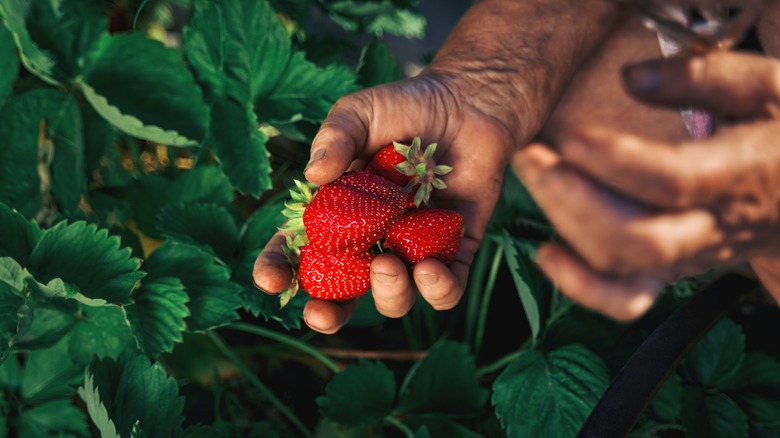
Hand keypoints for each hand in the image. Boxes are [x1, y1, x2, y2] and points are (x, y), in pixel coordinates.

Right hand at [254, 74, 516, 332]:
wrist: (469, 102)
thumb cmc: (406, 106)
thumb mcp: (360, 112)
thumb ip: (335, 138)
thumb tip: (313, 174)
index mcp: (337, 213)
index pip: (299, 250)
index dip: (279, 269)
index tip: (271, 279)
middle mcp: (371, 240)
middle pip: (343, 293)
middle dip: (327, 313)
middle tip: (320, 315)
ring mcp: (412, 250)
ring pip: (394, 297)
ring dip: (387, 293)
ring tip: (389, 264)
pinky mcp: (455, 252)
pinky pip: (446, 289)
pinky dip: (437, 289)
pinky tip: (430, 268)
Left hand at [513, 50, 779, 320]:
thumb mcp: (767, 87)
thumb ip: (702, 77)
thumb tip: (631, 77)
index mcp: (741, 176)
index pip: (672, 182)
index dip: (614, 164)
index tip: (569, 136)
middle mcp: (713, 228)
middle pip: (637, 238)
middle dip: (571, 200)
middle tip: (533, 156)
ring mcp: (689, 256)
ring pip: (623, 267)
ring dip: (565, 226)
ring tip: (534, 176)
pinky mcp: (670, 270)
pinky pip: (625, 299)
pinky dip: (580, 286)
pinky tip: (547, 254)